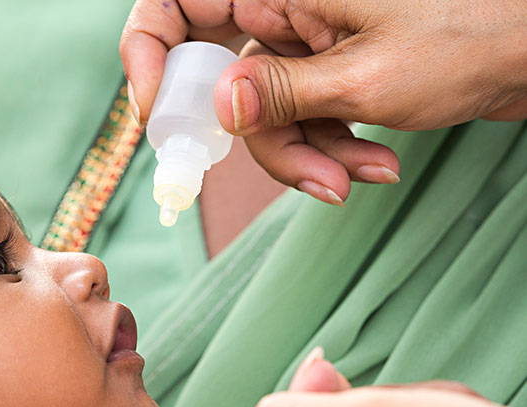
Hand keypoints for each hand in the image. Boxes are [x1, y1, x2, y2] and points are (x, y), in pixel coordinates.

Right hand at [121, 0, 526, 202]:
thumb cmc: (469, 36)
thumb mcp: (363, 77)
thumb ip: (278, 94)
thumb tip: (213, 109)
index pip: (176, 4)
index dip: (148, 54)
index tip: (158, 114)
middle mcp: (281, 10)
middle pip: (215, 77)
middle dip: (252, 138)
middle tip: (295, 171)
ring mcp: (302, 45)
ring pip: (260, 114)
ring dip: (303, 157)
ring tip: (357, 177)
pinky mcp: (324, 75)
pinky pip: (297, 122)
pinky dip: (328, 152)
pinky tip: (376, 165)